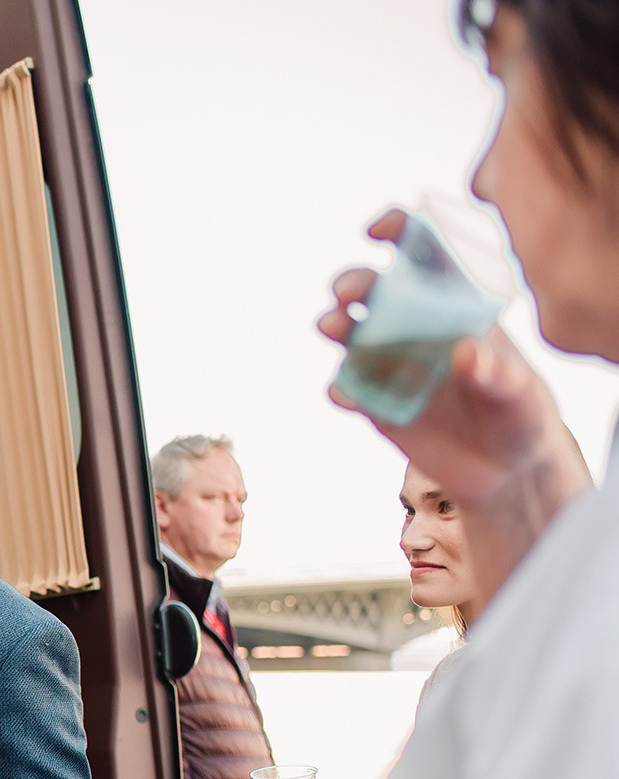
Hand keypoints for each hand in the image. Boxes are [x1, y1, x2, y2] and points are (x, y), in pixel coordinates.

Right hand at [320, 209, 583, 515]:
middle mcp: (417, 327)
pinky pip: (347, 388)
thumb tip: (464, 351)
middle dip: (355, 282)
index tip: (380, 230)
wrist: (503, 471)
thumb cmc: (522, 417)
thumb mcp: (523, 396)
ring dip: (335, 323)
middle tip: (347, 293)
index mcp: (456, 306)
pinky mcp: (374, 403)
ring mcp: (391, 363)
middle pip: (375, 289)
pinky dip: (340, 387)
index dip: (401, 231)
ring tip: (333, 328)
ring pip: (350, 331)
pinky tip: (345, 395)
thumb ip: (497, 374)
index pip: (426, 254)